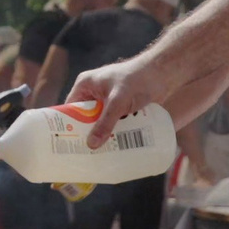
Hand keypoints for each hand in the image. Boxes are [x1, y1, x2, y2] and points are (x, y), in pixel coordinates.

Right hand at [63, 53, 179, 147]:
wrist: (162, 73)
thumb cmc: (137, 79)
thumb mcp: (118, 102)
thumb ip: (105, 122)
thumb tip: (92, 145)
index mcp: (86, 85)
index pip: (70, 108)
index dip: (67, 125)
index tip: (66, 142)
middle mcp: (94, 93)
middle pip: (84, 118)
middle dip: (86, 134)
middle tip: (82, 153)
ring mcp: (108, 100)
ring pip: (99, 122)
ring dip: (101, 135)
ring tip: (97, 155)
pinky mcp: (121, 106)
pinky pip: (112, 122)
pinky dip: (113, 132)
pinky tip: (113, 146)